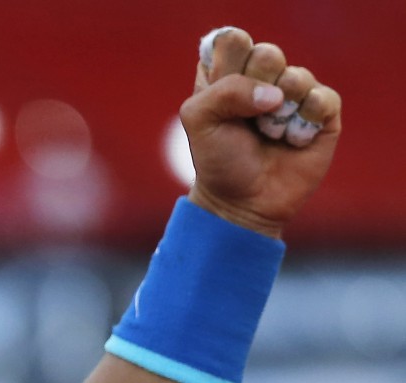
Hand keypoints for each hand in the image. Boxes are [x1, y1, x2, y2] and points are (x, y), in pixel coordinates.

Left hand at [182, 27, 341, 237]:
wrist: (242, 202)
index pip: (234, 41)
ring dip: (278, 111)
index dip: (228, 67)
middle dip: (253, 90)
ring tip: (268, 134)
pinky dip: (305, 120)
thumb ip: (224, 91)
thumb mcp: (199, 120)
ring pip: (297, 76)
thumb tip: (275, 94)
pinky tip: (292, 140)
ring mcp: (294, 94)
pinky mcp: (322, 114)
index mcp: (228, 72)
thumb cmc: (217, 159)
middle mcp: (263, 78)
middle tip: (246, 119)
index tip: (220, 96)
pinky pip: (323, 98)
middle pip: (268, 54)